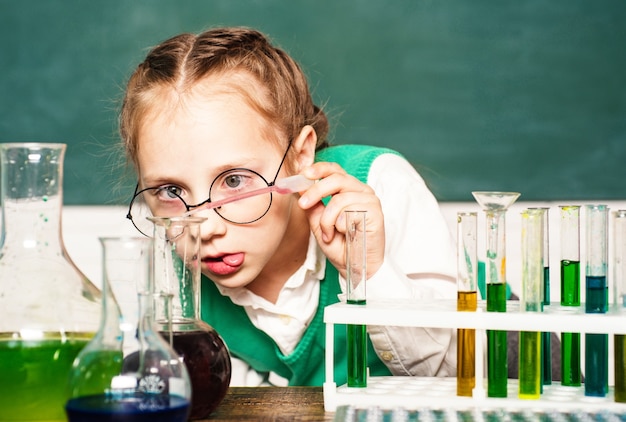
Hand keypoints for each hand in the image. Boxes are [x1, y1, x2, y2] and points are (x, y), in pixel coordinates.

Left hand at [297, 161, 384, 279]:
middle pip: (336, 179)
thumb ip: (312, 206)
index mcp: (349, 190)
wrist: (357, 267)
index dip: (319, 169)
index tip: (303, 174)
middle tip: (302, 204)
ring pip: (340, 199)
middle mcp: (361, 191)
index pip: (335, 170)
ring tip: (329, 234)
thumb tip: (300, 188)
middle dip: (315, 191)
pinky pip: (350, 212)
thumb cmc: (341, 246)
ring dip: (328, 220)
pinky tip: (345, 234)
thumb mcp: (319, 224)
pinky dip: (340, 226)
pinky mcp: (375, 212)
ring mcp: (370, 201)